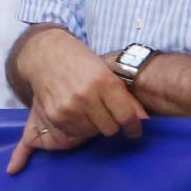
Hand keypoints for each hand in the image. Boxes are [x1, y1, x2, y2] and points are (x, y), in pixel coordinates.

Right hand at [5, 30, 145, 173]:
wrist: (46, 55)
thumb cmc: (81, 62)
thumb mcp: (107, 73)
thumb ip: (125, 99)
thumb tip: (144, 122)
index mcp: (104, 82)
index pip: (127, 117)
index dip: (134, 127)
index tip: (134, 130)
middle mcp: (86, 96)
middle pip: (110, 129)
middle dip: (111, 125)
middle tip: (105, 114)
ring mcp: (68, 108)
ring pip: (91, 133)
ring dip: (93, 127)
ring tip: (87, 112)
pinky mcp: (54, 116)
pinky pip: (73, 135)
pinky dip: (75, 131)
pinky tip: (56, 135)